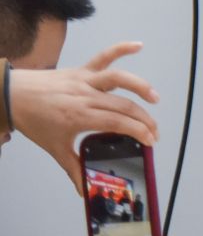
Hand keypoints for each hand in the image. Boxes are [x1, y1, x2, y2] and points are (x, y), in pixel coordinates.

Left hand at [8, 44, 158, 190]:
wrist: (14, 96)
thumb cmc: (34, 122)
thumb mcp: (54, 148)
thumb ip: (72, 168)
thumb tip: (85, 190)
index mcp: (80, 116)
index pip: (118, 123)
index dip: (138, 131)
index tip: (150, 141)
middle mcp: (87, 96)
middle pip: (124, 106)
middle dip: (145, 119)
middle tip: (155, 132)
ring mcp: (85, 81)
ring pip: (119, 79)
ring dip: (140, 87)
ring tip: (155, 98)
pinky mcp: (82, 69)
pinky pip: (104, 56)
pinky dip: (122, 48)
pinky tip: (139, 46)